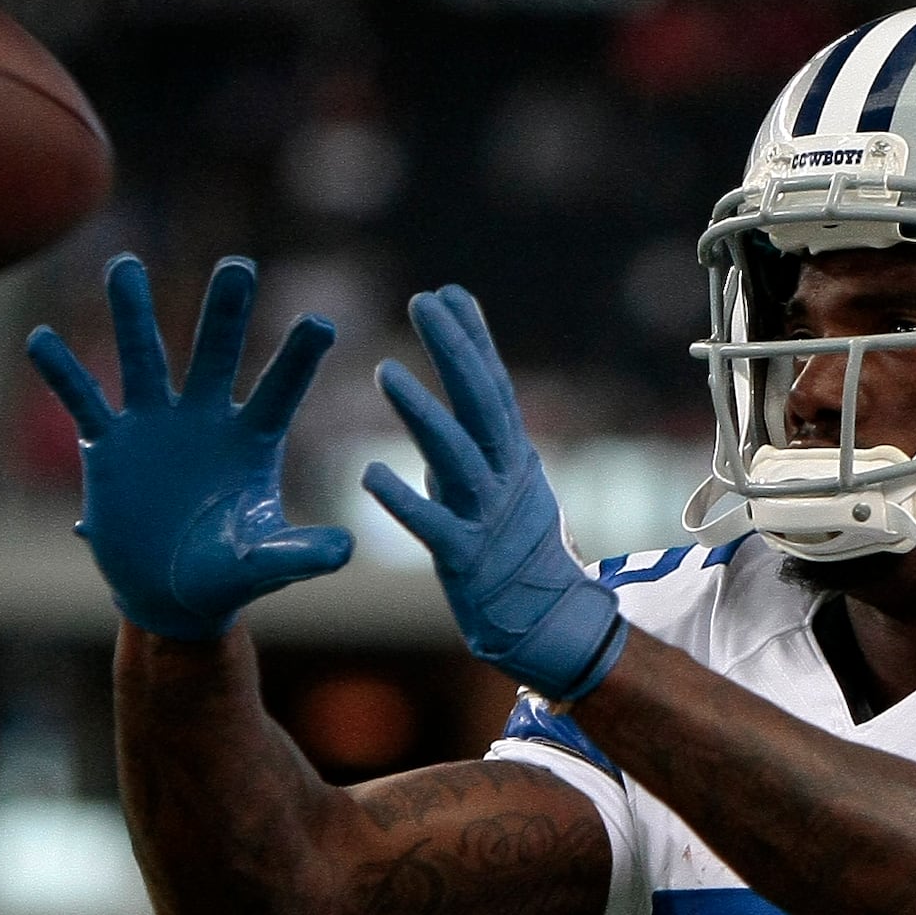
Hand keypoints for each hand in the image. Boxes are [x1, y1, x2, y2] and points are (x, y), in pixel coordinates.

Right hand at [26, 255, 352, 639]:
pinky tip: (40, 339)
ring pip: (143, 359)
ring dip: (132, 315)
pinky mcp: (109, 445)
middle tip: (238, 266)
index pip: (278, 392)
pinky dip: (64, 373)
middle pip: (215, 355)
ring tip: (123, 266)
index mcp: (251, 441)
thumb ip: (298, 555)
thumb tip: (345, 552)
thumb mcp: (262, 565)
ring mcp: (154, 426)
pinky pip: (85, 401)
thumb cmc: (225, 574)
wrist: (169, 594)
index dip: (297, 360)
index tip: (322, 322)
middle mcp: (204, 419)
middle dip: (224, 313)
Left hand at [363, 285, 627, 702]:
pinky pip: (432, 526)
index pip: (492, 385)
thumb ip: (480, 426)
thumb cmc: (515, 544)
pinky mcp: (464, 559)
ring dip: (422, 413)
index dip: (471, 339)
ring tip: (385, 372)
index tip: (446, 292)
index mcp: (512, 455)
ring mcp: (488, 517)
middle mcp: (505, 477)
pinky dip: (404, 500)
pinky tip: (369, 474)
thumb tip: (469, 369)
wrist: (546, 621)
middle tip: (422, 302)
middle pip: (481, 403)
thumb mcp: (503, 475)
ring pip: (456, 455)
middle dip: (453, 350)